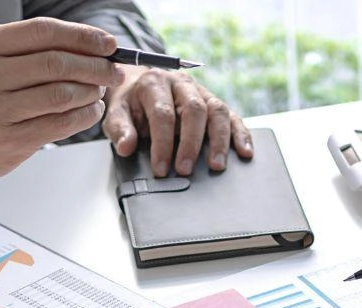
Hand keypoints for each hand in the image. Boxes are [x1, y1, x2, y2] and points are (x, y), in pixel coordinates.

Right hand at [0, 18, 122, 180]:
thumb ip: (33, 47)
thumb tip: (92, 45)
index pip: (43, 32)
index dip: (82, 36)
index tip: (108, 43)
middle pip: (56, 64)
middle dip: (95, 66)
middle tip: (113, 70)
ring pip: (61, 95)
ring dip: (91, 91)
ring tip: (99, 89)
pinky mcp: (9, 141)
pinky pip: (60, 124)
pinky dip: (84, 116)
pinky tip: (90, 110)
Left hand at [104, 67, 253, 175]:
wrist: (139, 84)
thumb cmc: (129, 102)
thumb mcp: (116, 113)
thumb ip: (120, 129)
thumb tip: (126, 147)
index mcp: (155, 83)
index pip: (162, 113)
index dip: (163, 143)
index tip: (161, 169)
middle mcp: (181, 83)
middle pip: (194, 109)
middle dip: (191, 142)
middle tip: (186, 169)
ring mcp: (201, 91)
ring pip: (217, 110)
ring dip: (220, 140)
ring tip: (217, 165)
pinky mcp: (214, 102)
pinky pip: (232, 116)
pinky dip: (241, 134)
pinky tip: (245, 152)